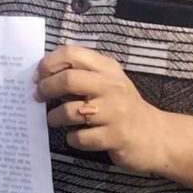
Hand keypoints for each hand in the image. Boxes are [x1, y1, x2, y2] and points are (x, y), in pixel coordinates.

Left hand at [35, 45, 167, 173]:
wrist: (155, 135)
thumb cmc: (123, 106)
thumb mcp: (108, 81)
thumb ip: (82, 73)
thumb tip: (44, 74)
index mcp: (107, 68)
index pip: (72, 54)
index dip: (48, 63)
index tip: (38, 75)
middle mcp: (112, 87)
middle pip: (68, 80)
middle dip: (46, 88)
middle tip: (38, 96)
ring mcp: (115, 112)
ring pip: (71, 111)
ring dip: (54, 117)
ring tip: (54, 119)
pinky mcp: (115, 137)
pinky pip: (81, 137)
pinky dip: (72, 138)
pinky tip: (75, 136)